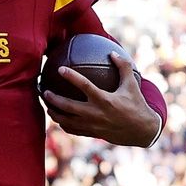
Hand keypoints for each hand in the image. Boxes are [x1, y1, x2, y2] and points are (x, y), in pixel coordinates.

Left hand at [41, 51, 164, 146]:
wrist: (140, 131)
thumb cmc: (136, 104)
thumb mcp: (132, 84)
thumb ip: (123, 66)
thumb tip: (112, 52)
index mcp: (105, 100)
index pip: (85, 86)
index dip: (71, 76)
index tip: (60, 68)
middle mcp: (96, 113)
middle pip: (68, 106)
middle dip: (54, 99)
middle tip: (45, 91)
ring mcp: (92, 125)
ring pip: (67, 121)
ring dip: (54, 113)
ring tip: (47, 106)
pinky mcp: (91, 133)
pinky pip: (72, 130)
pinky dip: (63, 124)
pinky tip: (59, 118)